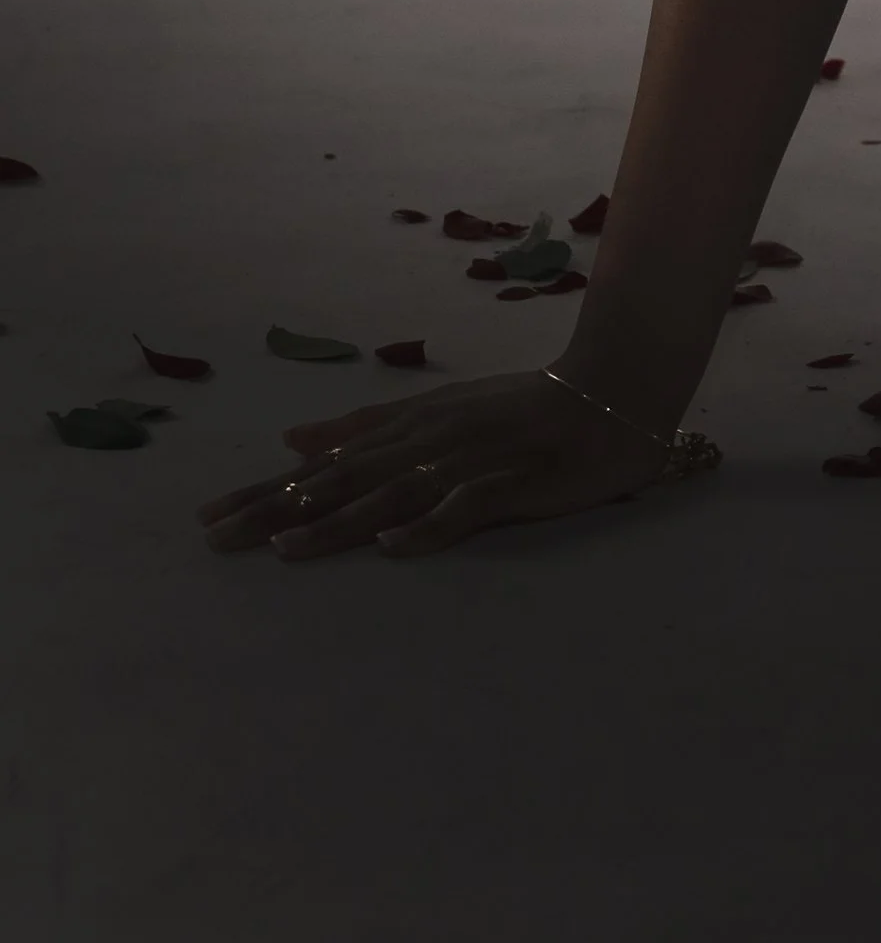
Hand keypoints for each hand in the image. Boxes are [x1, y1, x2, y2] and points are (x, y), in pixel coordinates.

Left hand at [195, 365, 679, 560]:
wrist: (608, 393)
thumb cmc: (520, 407)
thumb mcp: (434, 409)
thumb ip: (366, 427)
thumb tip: (293, 438)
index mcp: (409, 427)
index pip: (325, 466)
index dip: (266, 491)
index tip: (210, 517)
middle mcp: (429, 442)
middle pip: (343, 482)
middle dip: (278, 510)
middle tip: (218, 539)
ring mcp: (470, 462)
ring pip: (392, 495)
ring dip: (340, 523)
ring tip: (287, 549)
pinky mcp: (513, 484)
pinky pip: (465, 507)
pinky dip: (430, 525)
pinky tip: (397, 544)